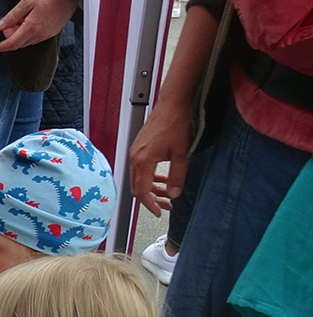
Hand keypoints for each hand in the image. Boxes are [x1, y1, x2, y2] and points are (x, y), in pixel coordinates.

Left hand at [0, 0, 75, 52]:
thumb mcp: (26, 2)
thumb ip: (11, 16)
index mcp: (32, 28)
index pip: (12, 44)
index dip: (0, 46)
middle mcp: (40, 35)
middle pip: (19, 43)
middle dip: (10, 35)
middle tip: (10, 20)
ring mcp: (48, 35)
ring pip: (27, 41)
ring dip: (20, 33)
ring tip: (23, 16)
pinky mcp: (52, 33)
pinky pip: (36, 37)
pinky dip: (29, 32)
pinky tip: (30, 19)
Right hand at [128, 96, 192, 216]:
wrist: (173, 104)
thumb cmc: (176, 123)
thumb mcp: (181, 154)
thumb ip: (177, 176)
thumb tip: (174, 193)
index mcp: (142, 161)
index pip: (141, 191)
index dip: (150, 204)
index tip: (159, 212)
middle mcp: (135, 157)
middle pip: (137, 187)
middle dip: (151, 199)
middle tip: (165, 206)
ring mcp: (136, 152)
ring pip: (138, 178)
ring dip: (152, 188)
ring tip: (168, 194)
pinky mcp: (139, 147)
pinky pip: (140, 169)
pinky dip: (150, 177)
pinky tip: (163, 179)